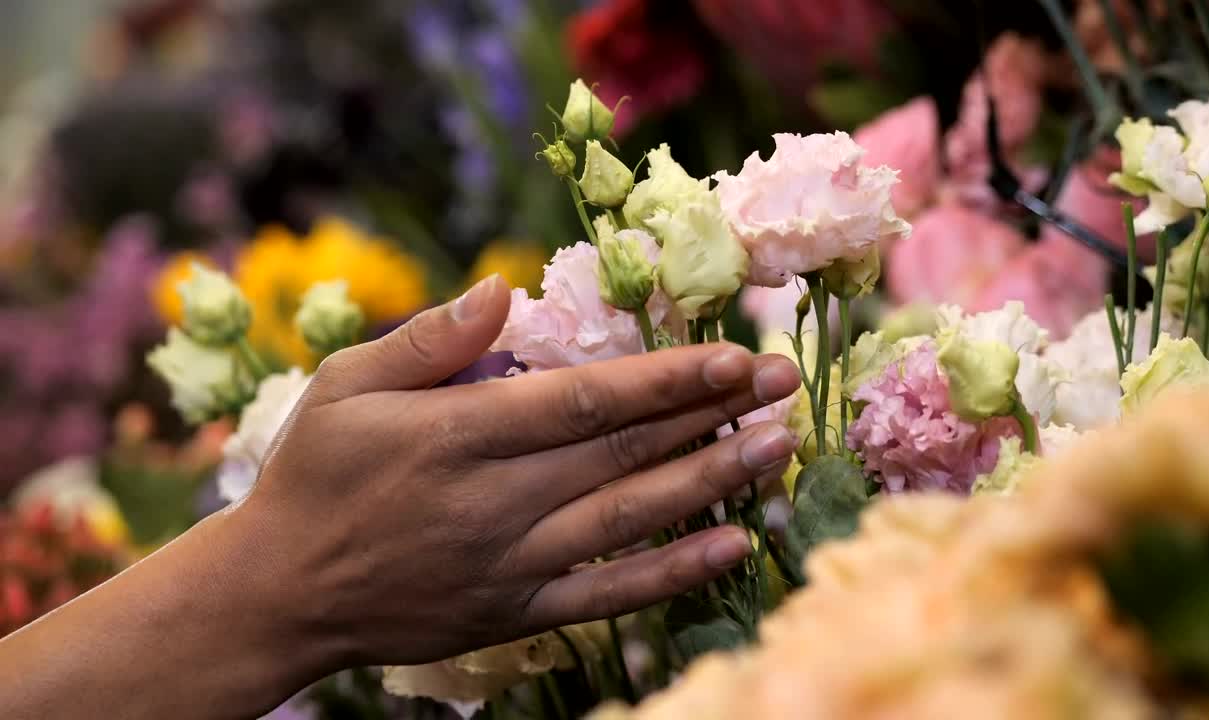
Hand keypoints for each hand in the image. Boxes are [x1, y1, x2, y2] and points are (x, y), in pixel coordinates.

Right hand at [230, 275, 800, 668]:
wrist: (278, 593)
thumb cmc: (314, 475)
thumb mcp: (344, 386)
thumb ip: (428, 340)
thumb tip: (500, 290)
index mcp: (457, 435)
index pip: (584, 401)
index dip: (666, 378)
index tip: (732, 356)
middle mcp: (494, 501)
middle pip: (624, 453)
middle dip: (711, 415)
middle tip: (783, 386)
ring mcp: (510, 564)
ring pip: (629, 520)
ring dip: (711, 482)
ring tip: (777, 449)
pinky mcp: (514, 613)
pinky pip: (607, 595)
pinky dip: (673, 574)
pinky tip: (732, 545)